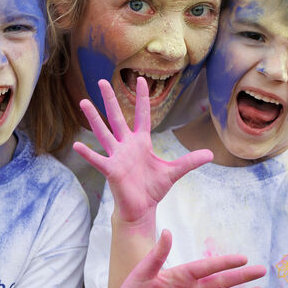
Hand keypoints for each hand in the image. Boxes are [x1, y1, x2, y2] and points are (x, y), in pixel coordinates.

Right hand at [72, 77, 211, 224]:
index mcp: (141, 142)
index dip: (141, 98)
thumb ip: (190, 161)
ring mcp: (117, 156)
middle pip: (117, 117)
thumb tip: (211, 153)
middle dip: (110, 99)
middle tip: (101, 81)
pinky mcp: (111, 170)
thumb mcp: (174, 171)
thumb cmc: (153, 188)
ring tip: (83, 102)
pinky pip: (98, 160)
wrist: (142, 208)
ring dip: (94, 118)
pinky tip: (77, 145)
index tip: (140, 80)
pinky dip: (88, 153)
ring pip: (104, 133)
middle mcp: (127, 145)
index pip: (141, 115)